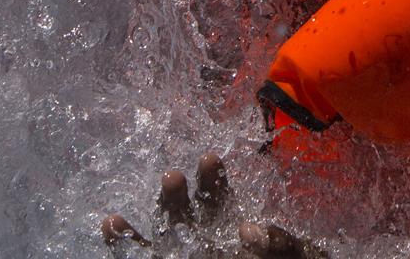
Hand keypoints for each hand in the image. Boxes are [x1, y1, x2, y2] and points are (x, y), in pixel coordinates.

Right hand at [100, 153, 325, 257]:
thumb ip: (279, 243)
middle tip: (171, 177)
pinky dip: (122, 244)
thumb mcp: (298, 256)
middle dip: (176, 195)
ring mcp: (185, 256)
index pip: (219, 199)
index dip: (213, 179)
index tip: (209, 159)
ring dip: (146, 222)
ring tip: (126, 212)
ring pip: (160, 237)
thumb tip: (246, 230)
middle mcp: (204, 243)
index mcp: (233, 230)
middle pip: (185, 214)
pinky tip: (111, 225)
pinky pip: (141, 258)